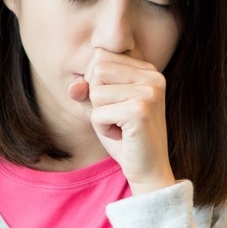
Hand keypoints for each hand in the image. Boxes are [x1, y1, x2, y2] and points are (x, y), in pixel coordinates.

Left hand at [68, 49, 174, 195]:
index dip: (96, 83)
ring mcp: (149, 92)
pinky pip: (97, 113)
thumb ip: (87, 91)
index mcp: (147, 70)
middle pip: (97, 70)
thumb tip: (74, 85)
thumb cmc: (125, 138)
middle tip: (117, 117)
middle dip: (97, 98)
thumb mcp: (102, 108)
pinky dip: (102, 128)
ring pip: (96, 91)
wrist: (149, 171)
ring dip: (99, 114)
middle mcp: (152, 76)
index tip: (116, 104)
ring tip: (119, 126)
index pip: (101, 56)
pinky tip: (121, 136)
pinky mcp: (140, 111)